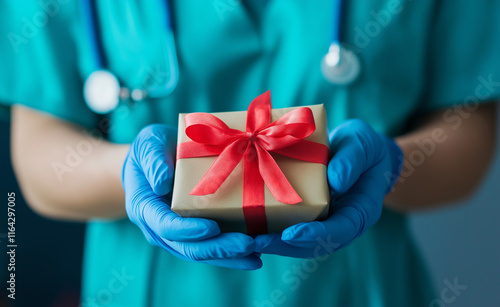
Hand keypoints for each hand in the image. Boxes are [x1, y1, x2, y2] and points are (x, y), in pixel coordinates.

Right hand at [123, 124, 261, 268]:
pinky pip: (213, 247)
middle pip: (189, 248)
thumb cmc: (152, 148)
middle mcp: (160, 228)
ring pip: (203, 254)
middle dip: (218, 248)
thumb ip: (152, 160)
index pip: (166, 226)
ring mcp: (178, 235)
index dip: (188, 230)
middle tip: (247, 245)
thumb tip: (161, 183)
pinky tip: (256, 253)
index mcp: (145, 208)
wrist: (158, 157)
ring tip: (256, 256)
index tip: (212, 228)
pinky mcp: (195, 233)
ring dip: (230, 257)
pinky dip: (233, 253)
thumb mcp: (148, 144)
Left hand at [255, 119, 402, 257]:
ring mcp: (326, 222)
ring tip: (250, 240)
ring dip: (276, 244)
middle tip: (259, 242)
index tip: (290, 234)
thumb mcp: (362, 144)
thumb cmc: (364, 146)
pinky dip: (274, 231)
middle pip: (316, 245)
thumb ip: (351, 161)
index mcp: (361, 211)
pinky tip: (252, 228)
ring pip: (302, 243)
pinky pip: (293, 228)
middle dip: (286, 246)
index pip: (339, 231)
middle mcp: (343, 223)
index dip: (315, 235)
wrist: (359, 150)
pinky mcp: (311, 216)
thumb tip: (336, 182)